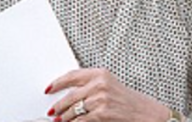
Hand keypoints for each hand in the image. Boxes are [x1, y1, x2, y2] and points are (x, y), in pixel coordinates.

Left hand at [45, 68, 169, 121]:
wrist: (143, 112)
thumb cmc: (126, 99)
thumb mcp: (109, 85)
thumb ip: (90, 85)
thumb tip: (68, 93)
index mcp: (101, 73)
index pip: (73, 75)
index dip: (58, 83)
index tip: (49, 89)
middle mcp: (100, 84)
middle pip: (70, 96)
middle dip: (58, 106)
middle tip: (52, 111)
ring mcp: (100, 99)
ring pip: (72, 111)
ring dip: (63, 118)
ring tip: (60, 120)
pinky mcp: (101, 113)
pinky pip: (79, 121)